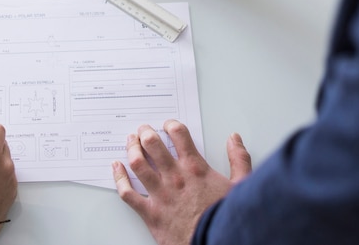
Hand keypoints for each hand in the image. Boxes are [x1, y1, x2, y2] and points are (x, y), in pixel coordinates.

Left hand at [113, 120, 250, 244]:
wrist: (216, 244)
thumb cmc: (227, 219)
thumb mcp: (242, 186)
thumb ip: (239, 159)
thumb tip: (234, 138)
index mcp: (195, 168)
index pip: (178, 134)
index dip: (170, 125)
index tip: (167, 125)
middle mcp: (175, 177)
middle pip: (152, 144)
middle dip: (145, 133)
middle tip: (143, 130)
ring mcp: (160, 194)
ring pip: (137, 163)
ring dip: (131, 148)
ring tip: (130, 142)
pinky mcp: (150, 213)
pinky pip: (127, 193)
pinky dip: (119, 178)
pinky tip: (116, 168)